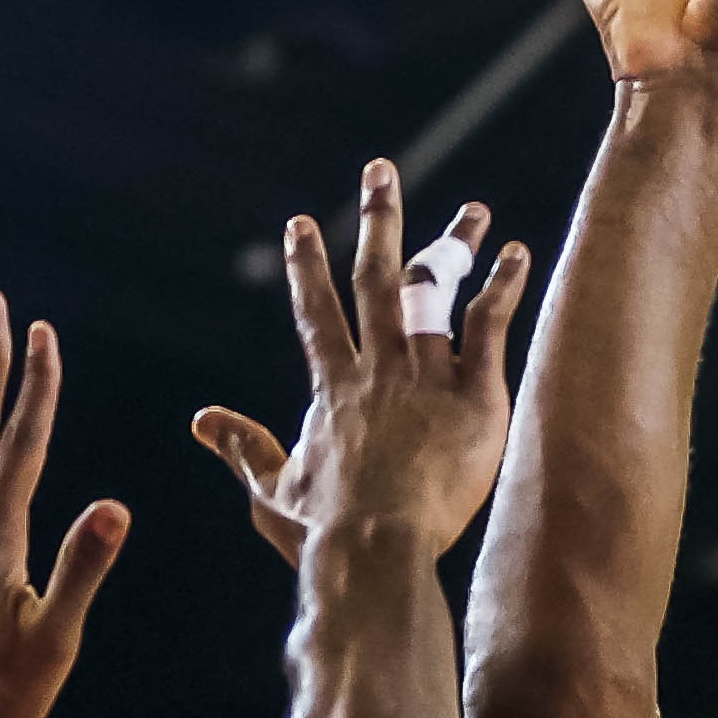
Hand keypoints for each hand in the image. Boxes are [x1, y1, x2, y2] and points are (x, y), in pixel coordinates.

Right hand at [191, 166, 530, 565]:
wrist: (375, 547)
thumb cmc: (323, 532)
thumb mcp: (273, 490)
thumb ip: (243, 448)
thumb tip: (202, 420)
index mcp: (332, 389)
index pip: (317, 315)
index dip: (306, 267)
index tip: (299, 224)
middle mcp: (377, 369)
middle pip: (376, 280)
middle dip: (379, 221)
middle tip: (382, 171)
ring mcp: (425, 377)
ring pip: (438, 294)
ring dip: (453, 246)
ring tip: (472, 210)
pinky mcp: (472, 396)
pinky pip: (488, 328)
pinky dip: (501, 287)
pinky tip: (514, 253)